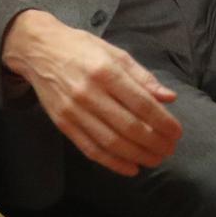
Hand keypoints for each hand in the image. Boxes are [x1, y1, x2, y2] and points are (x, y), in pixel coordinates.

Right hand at [1, 10, 181, 177]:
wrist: (39, 51)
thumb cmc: (81, 48)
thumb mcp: (115, 53)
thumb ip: (142, 77)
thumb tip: (169, 98)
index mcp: (106, 71)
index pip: (141, 103)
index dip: (162, 122)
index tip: (177, 132)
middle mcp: (89, 93)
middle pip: (128, 126)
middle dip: (154, 142)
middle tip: (169, 149)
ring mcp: (74, 111)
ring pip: (111, 142)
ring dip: (137, 156)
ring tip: (155, 159)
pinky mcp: (63, 124)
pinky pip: (90, 149)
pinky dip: (112, 163)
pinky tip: (131, 168)